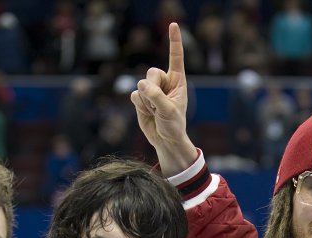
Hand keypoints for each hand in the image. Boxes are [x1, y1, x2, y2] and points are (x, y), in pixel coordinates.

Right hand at [130, 22, 198, 174]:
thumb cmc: (173, 124)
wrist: (165, 139)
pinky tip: (147, 112)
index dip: (174, 41)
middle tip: (159, 105)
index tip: (173, 24)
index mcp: (177, 80)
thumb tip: (140, 84)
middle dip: (152, 89)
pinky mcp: (140, 98)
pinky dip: (139, 106)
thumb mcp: (169, 111)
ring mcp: (152, 89)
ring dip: (147, 102)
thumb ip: (156, 97)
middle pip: (151, 73)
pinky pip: (133, 95)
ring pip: (140, 85)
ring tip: (156, 112)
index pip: (175, 57)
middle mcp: (164, 82)